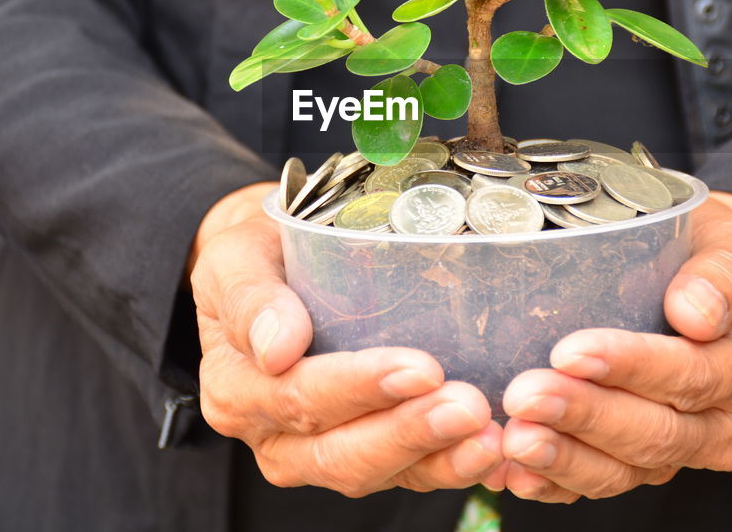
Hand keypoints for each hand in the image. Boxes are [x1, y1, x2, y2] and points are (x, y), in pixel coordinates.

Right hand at [189, 182, 504, 495]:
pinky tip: (494, 453)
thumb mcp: (237, 259)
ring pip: (379, 472)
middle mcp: (273, 436)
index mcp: (238, 390)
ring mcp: (319, 454)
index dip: (360, 389)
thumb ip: (252, 297)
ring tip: (490, 436)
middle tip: (468, 406)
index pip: (299, 398)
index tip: (420, 367)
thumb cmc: (257, 257)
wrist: (268, 268)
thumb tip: (277, 347)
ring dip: (438, 457)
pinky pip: (409, 475)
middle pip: (341, 452)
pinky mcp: (367, 457)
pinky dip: (452, 468)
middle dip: (410, 433)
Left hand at [496, 195, 731, 501]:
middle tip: (524, 395)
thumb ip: (721, 272)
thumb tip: (695, 312)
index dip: (633, 368)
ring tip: (514, 436)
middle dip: (585, 417)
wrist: (708, 281)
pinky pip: (601, 483)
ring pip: (626, 470)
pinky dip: (556, 482)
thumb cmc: (711, 252)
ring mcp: (686, 450)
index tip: (571, 352)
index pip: (695, 375)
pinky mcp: (646, 464)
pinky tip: (515, 472)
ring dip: (565, 457)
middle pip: (657, 433)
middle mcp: (727, 421)